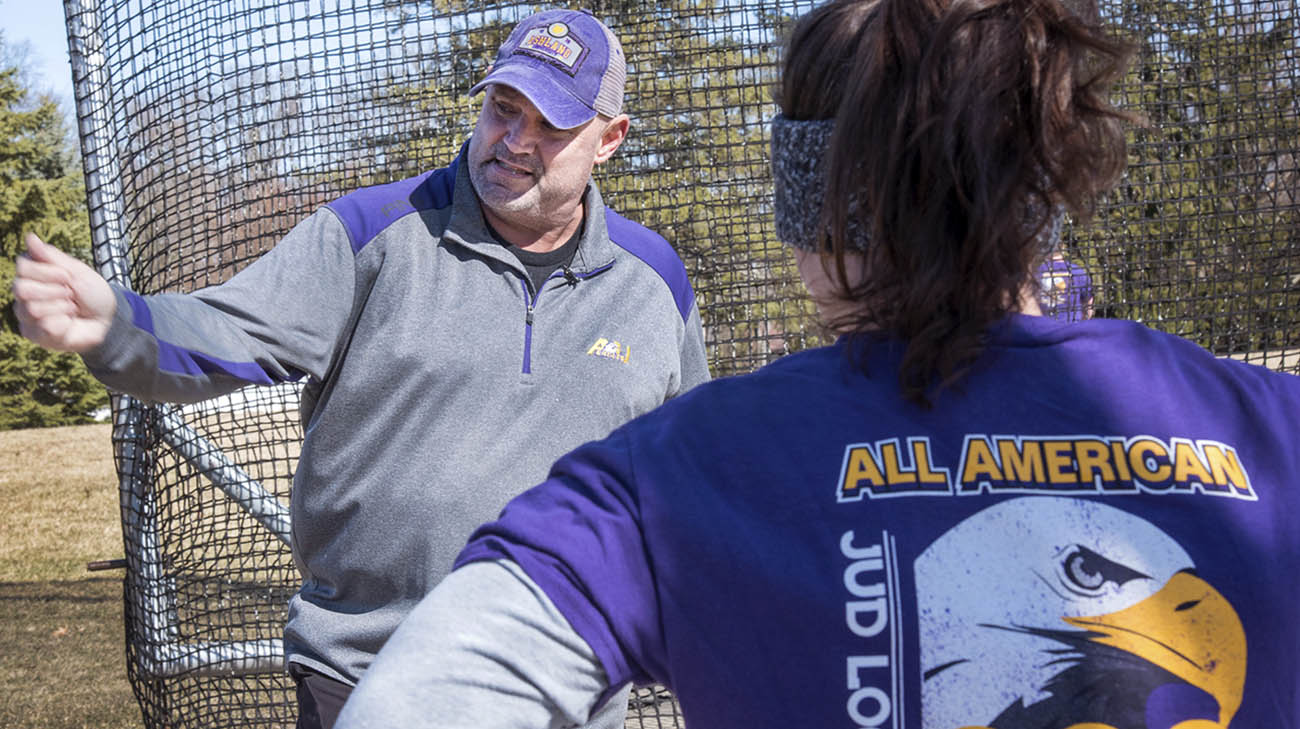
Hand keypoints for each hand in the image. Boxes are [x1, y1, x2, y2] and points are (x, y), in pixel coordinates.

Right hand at [12, 232, 115, 352]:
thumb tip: (30, 237)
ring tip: (71, 309)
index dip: (50, 272)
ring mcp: (26, 314)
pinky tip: (68, 323)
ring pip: (33, 309)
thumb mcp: (77, 270)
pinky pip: (44, 328)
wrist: (108, 318)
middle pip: (22, 289)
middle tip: (70, 294)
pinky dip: (64, 324)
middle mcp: (23, 293)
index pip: (22, 267)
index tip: (68, 277)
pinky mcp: (34, 334)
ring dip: (62, 308)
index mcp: (31, 273)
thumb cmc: (92, 292)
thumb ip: (50, 256)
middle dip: (56, 291)